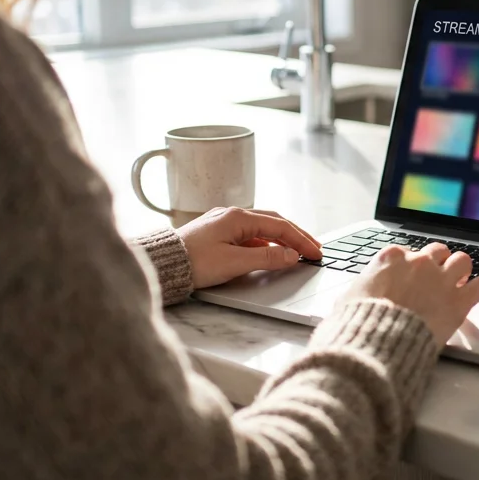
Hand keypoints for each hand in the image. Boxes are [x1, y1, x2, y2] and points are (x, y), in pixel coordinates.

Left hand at [178, 207, 322, 289]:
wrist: (162, 264)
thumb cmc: (193, 263)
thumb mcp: (234, 263)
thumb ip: (266, 259)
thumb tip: (291, 256)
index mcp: (238, 217)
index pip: (280, 227)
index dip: (301, 240)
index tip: (316, 252)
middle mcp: (232, 214)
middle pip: (273, 222)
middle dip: (296, 235)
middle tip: (314, 248)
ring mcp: (223, 222)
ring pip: (261, 227)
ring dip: (280, 238)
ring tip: (295, 251)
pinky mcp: (216, 232)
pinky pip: (248, 234)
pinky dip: (264, 243)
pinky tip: (268, 253)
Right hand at [343, 242, 478, 344]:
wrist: (379, 340)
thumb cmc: (360, 322)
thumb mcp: (348, 298)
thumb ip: (361, 289)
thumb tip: (356, 295)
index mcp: (392, 258)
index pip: (409, 252)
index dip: (412, 266)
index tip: (412, 278)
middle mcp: (420, 263)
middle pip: (438, 251)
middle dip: (439, 264)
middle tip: (437, 280)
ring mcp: (442, 279)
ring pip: (463, 260)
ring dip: (461, 271)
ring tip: (458, 284)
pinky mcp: (458, 300)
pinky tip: (475, 295)